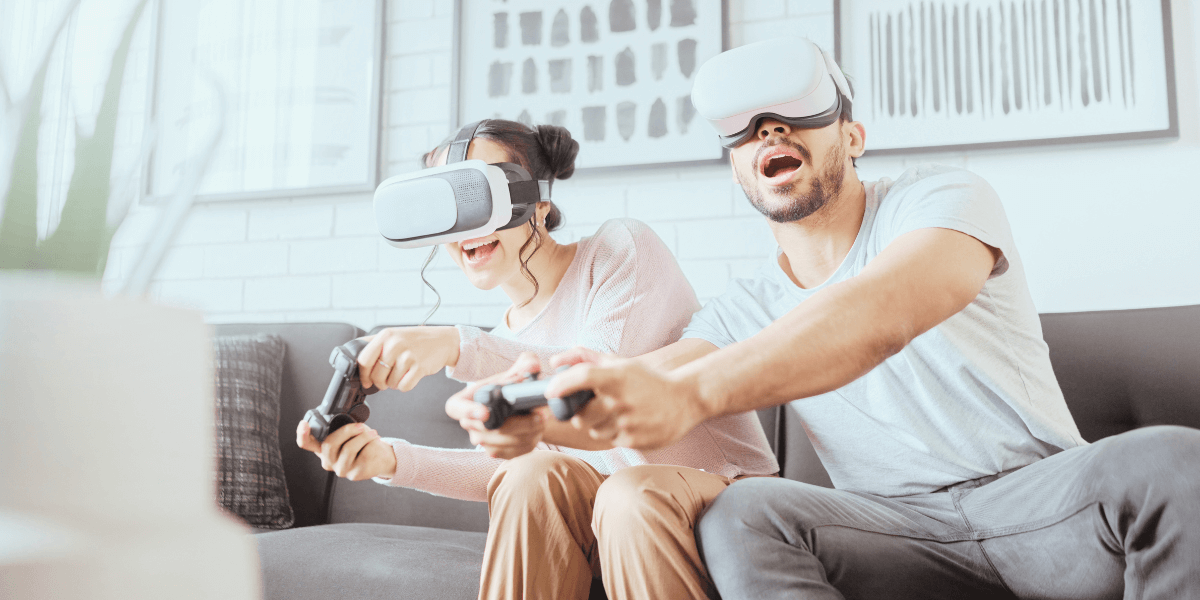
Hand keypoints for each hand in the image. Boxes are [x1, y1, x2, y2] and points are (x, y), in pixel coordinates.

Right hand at [296, 420, 397, 480]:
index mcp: (322, 449)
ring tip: (372, 434)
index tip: (304, 423)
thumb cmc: (363, 443)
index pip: (306, 443)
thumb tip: (343, 417)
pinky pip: (363, 454)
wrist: (381, 458)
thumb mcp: (350, 432)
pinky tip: (375, 443)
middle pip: (329, 443)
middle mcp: (328, 461)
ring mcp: (340, 469)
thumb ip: (341, 427)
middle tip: (361, 426)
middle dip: (347, 430)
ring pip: (348, 448)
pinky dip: (371, 443)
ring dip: (363, 436)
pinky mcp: (354, 474)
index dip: (302, 434)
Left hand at [356, 326, 459, 391]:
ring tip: (402, 374)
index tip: (366, 380)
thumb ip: (376, 344)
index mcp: (386, 336)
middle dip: (380, 383)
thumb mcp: (394, 335)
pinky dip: (405, 386)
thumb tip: (354, 357)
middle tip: (386, 380)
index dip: (363, 374)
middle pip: (376, 375)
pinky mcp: (419, 367)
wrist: (443, 341)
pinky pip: (404, 386)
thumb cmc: (417, 340)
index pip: (364, 359)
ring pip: (390, 383)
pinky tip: (409, 377)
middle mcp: (395, 344)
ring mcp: (408, 356)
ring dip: (394, 384)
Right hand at [444, 353, 547, 458]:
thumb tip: (532, 367)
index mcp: (462, 402)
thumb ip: (524, 365)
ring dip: (528, 433)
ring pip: (503, 443)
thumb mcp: (515, 371)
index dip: (468, 411)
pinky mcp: (497, 452)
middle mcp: (468, 424)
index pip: (456, 408)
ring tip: (543, 419)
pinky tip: (539, 429)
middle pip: (488, 430)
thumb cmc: (509, 386)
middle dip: (518, 424)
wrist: (517, 406)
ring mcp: (481, 441)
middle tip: (539, 414)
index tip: (486, 413)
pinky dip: (530, 442)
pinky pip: (513, 452)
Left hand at [545, 349, 711, 450]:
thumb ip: (585, 357)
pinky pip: (609, 439)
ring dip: (596, 423)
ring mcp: (628, 423)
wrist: (685, 400)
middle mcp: (622, 400)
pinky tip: (629, 422)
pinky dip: (612, 432)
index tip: (549, 390)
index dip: (562, 384)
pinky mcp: (634, 440)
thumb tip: (555, 360)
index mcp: (618, 376)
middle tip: (590, 406)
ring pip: (592, 430)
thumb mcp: (620, 363)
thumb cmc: (646, 380)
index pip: (583, 377)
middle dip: (578, 412)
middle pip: (579, 414)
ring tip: (615, 413)